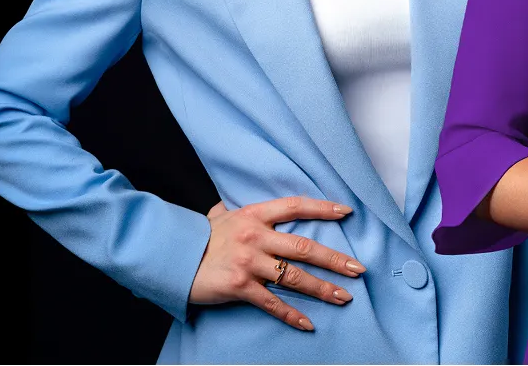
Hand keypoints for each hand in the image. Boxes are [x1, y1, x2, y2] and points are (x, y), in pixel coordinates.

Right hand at [188, 197, 365, 331]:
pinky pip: (272, 303)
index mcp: (255, 215)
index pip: (296, 207)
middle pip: (304, 247)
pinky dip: (291, 315)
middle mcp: (255, 237)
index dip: (323, 209)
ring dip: (323, 289)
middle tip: (359, 269)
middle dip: (336, 259)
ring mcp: (248, 262)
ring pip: (294, 277)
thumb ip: (237, 211)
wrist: (169, 258)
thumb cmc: (199, 237)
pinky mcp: (239, 287)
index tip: (347, 213)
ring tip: (344, 297)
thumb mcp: (221, 216)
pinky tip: (308, 324)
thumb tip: (233, 203)